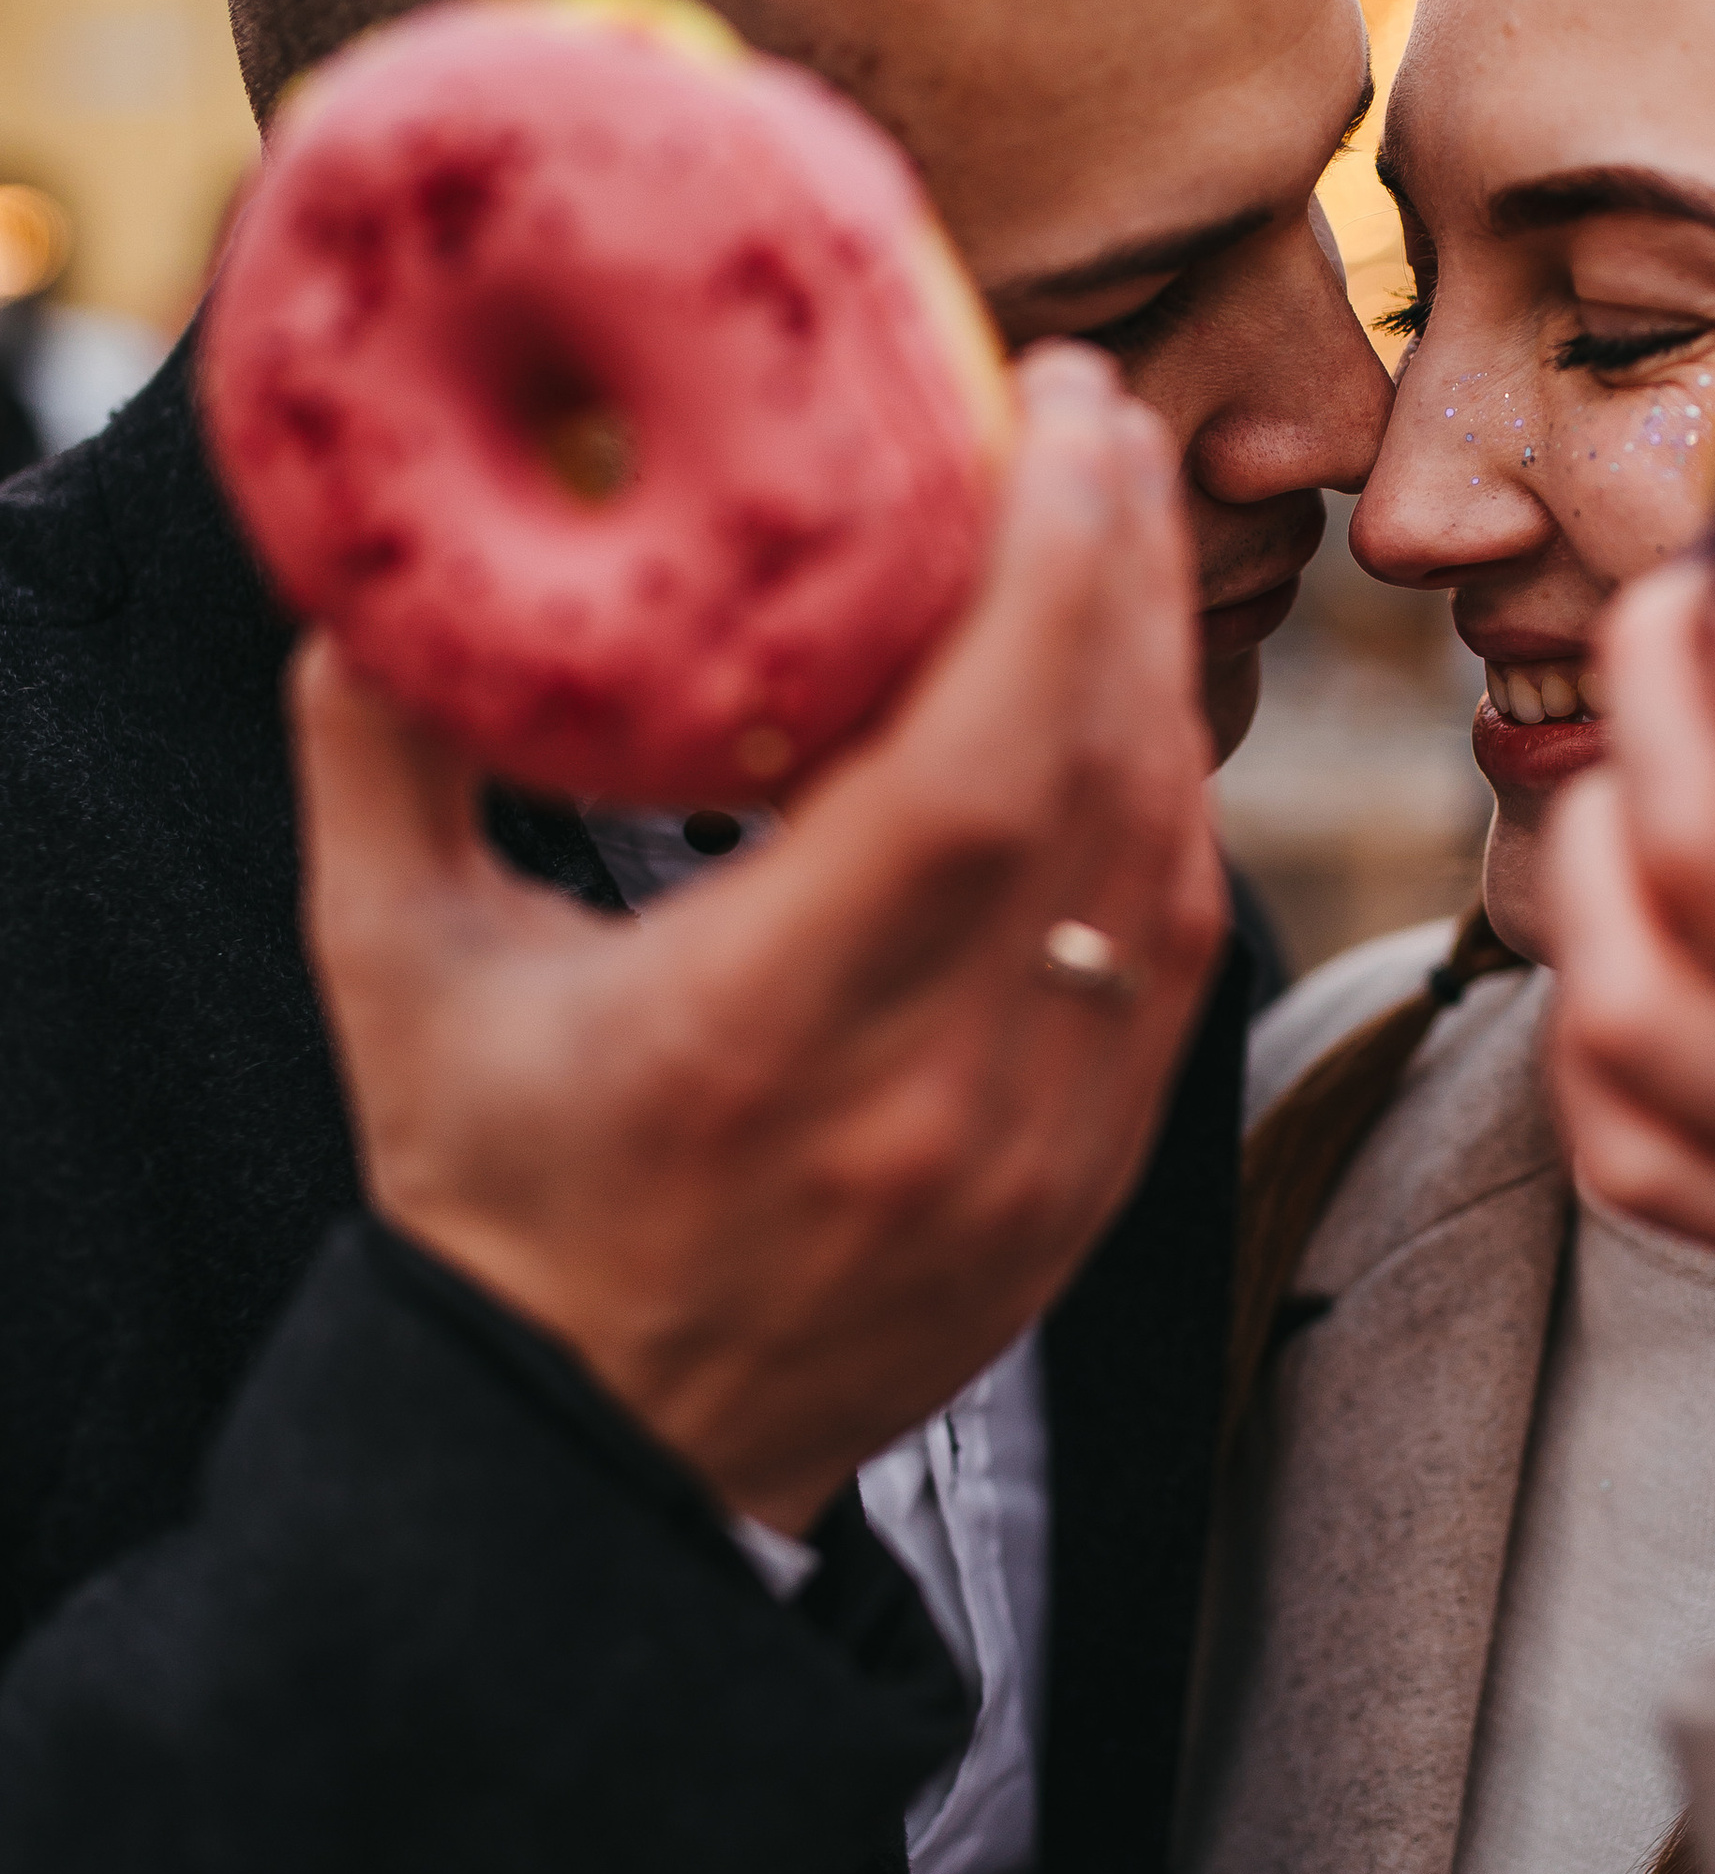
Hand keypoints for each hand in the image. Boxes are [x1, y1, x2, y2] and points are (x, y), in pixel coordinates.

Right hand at [297, 345, 1228, 1530]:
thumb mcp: (394, 972)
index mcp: (759, 1034)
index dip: (1046, 579)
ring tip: (1108, 532)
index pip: (971, 778)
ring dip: (1156, 677)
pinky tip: (1128, 705)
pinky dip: (1165, 810)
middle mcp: (930, 1099)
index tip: (1057, 414)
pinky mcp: (1087, 1189)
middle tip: (1097, 416)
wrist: (605, 1458)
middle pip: (1098, 792)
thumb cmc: (494, 1199)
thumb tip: (388, 569)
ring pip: (1166, 871)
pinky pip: (1174, 961)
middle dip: (1116, 573)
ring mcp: (1035, 1156)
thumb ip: (382, 756)